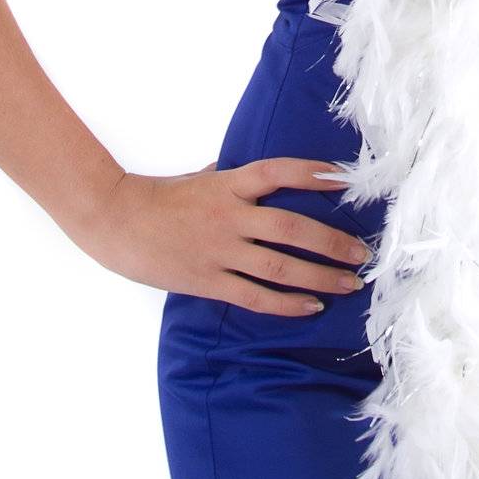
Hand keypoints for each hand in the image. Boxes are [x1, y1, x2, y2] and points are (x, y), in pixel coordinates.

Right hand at [77, 156, 371, 315]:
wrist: (115, 220)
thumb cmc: (159, 197)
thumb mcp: (200, 178)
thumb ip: (233, 180)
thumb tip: (264, 179)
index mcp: (228, 184)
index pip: (279, 172)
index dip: (313, 172)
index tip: (345, 178)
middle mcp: (229, 216)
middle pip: (292, 228)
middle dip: (332, 242)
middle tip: (363, 252)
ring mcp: (220, 251)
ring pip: (281, 267)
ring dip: (320, 276)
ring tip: (350, 282)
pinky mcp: (208, 281)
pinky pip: (255, 296)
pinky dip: (287, 304)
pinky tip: (311, 306)